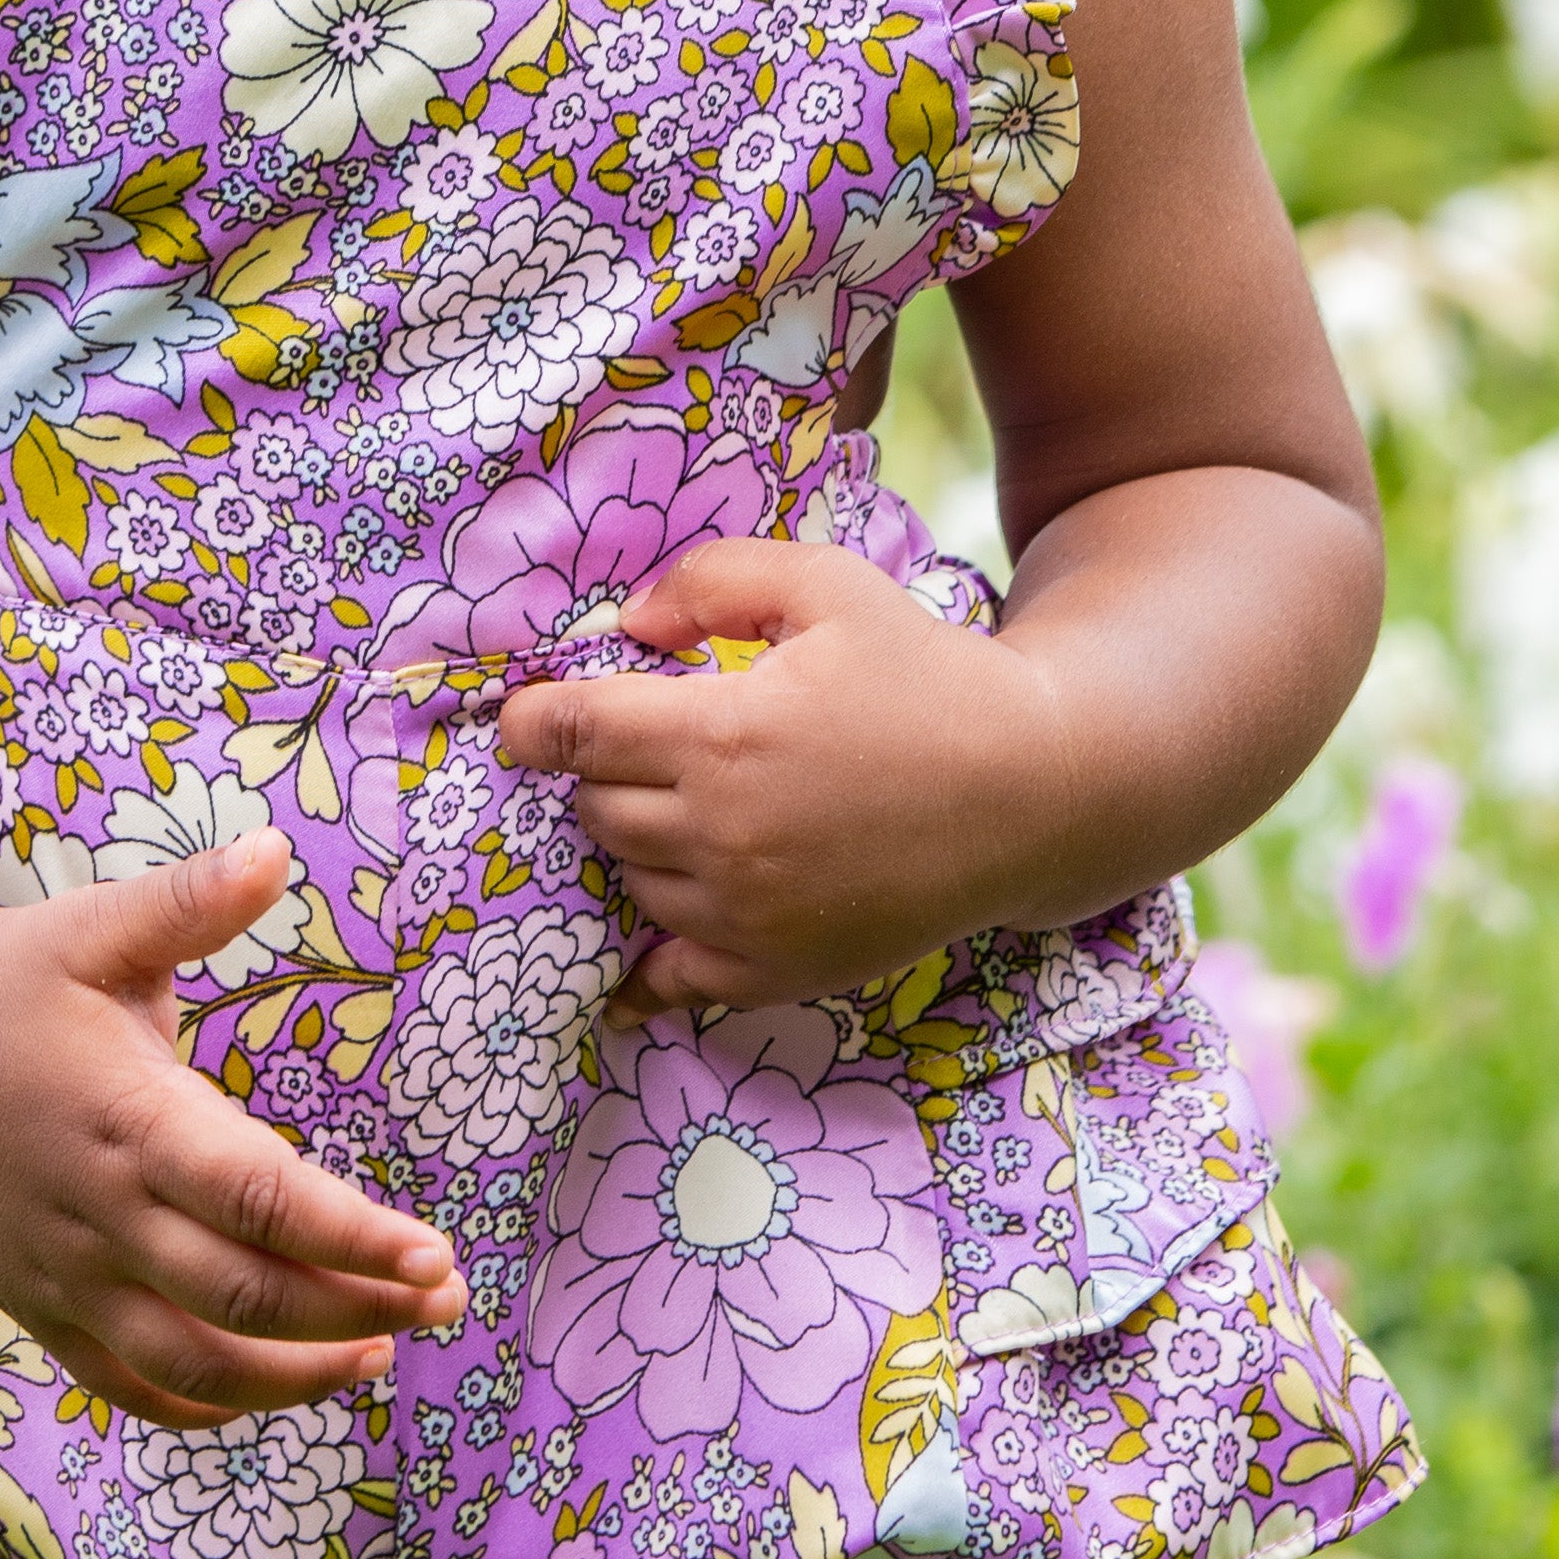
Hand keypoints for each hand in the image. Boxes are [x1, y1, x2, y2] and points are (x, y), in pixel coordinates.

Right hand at [0, 832, 465, 1430]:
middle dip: (356, 1308)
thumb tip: (275, 847)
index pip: (256, 1199)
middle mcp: (98, 1213)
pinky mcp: (43, 1310)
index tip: (435, 1255)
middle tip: (447, 1301)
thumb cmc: (17, 981)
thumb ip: (190, 900)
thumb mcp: (100, 926)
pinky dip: (209, 1407)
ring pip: (193, 1364)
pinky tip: (281, 1387)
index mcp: (128, 1119)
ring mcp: (66, 1277)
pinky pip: (130, 1388)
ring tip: (380, 1352)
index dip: (352, 1238)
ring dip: (295, 1378)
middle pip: (242, 1297)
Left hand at [496, 541, 1071, 1020]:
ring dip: (640, 843)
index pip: (569, 733)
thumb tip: (628, 624)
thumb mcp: (827, 587)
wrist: (1032, 791)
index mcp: (721, 734)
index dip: (531, 721)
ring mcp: (745, 913)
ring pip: (628, 878)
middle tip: (655, 748)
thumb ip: (714, 582)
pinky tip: (632, 959)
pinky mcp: (775, 971)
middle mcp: (720, 833)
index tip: (526, 720)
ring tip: (699, 810)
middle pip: (592, 806)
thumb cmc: (928, 677)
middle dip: (604, 772)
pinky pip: (669, 977)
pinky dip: (644, 963)